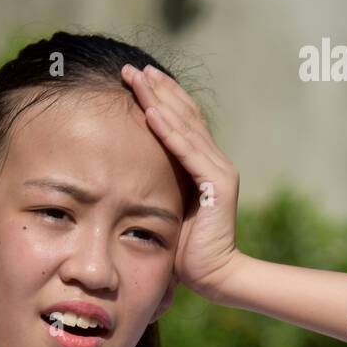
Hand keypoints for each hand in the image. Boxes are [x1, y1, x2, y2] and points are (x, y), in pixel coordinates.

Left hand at [121, 63, 241, 300]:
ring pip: (185, 126)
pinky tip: (151, 113)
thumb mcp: (167, 211)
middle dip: (157, 90)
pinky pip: (188, 152)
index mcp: (203, 166)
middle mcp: (214, 161)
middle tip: (131, 69)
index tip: (137, 80)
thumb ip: (158, 189)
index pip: (183, 122)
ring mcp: (218, 170)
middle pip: (185, 115)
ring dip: (159, 101)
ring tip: (137, 80)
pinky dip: (169, 131)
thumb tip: (127, 178)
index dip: (161, 98)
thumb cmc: (187, 252)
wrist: (214, 277)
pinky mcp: (217, 184)